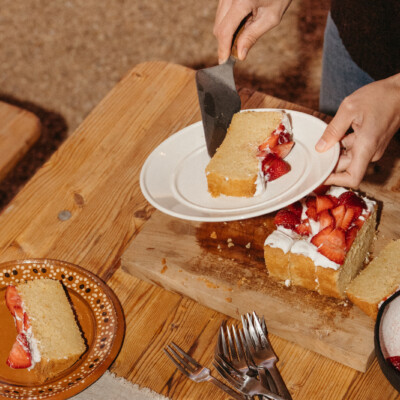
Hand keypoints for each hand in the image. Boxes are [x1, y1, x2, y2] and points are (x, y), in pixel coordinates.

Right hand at [213, 0, 291, 62]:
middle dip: (226, 42)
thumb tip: (239, 55)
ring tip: (246, 29)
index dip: (223, 48)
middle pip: (218, 28)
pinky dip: (229, 24)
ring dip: (228, 33)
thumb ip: (252, 36)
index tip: (224, 62)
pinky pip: (221, 14)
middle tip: (239, 50)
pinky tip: (243, 21)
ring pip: (218, 22)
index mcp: (241, 1)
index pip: (225, 31)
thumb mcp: (271, 18)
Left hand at [315, 73, 399, 187]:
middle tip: (314, 153)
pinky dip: (342, 145)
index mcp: (366, 147)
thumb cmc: (380, 96)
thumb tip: (320, 148)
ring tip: (325, 138)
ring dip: (335, 152)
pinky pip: (353, 150)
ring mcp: (372, 149)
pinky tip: (336, 133)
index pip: (352, 178)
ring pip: (348, 158)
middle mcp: (370, 152)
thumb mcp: (349, 108)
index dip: (335, 181)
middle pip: (345, 168)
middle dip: (330, 162)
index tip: (320, 175)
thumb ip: (333, 130)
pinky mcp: (371, 144)